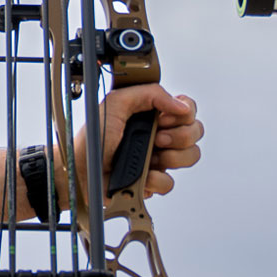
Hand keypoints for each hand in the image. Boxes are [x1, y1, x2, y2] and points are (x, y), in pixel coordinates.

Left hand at [76, 84, 202, 202]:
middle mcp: (159, 134)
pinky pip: (170, 182)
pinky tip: (142, 175)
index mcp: (151, 114)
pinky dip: (156, 179)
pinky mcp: (153, 181)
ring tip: (152, 157)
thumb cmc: (92, 137)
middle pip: (195, 132)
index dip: (182, 114)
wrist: (81, 170)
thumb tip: (181, 106)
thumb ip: (150, 94)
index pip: (187, 109)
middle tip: (157, 138)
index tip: (162, 119)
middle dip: (180, 136)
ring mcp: (157, 158)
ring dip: (173, 157)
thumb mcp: (116, 102)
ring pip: (190, 156)